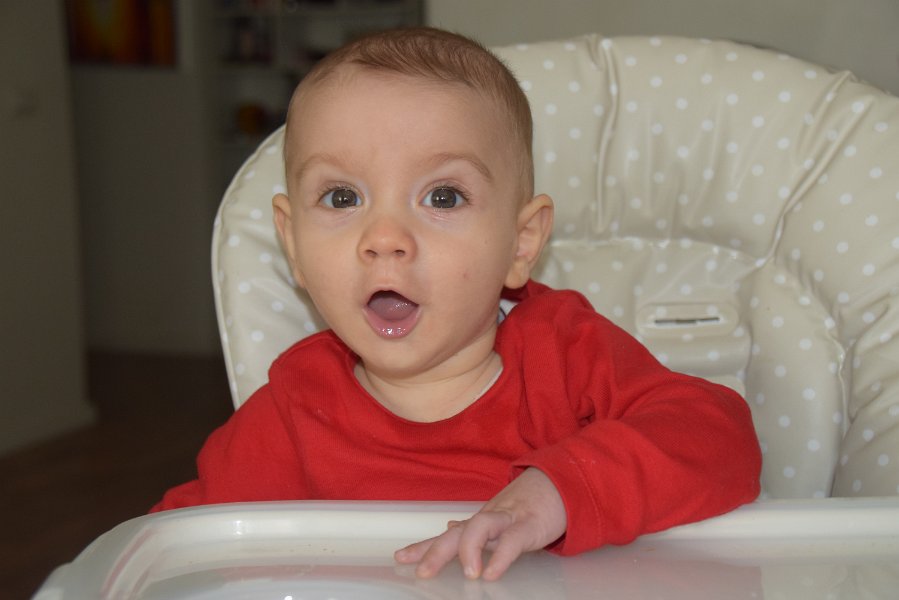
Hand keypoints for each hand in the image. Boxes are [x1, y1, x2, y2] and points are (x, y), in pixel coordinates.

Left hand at [394, 467, 566, 580]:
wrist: (559, 485)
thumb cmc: (528, 506)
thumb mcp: (498, 518)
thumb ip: (473, 527)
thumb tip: (448, 528)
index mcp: (480, 522)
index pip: (446, 535)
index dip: (422, 546)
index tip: (400, 557)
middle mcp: (488, 519)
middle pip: (456, 533)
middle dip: (436, 550)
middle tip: (421, 570)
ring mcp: (508, 520)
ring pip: (481, 527)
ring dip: (470, 549)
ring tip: (468, 574)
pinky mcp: (530, 526)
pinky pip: (513, 541)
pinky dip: (501, 557)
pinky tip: (491, 573)